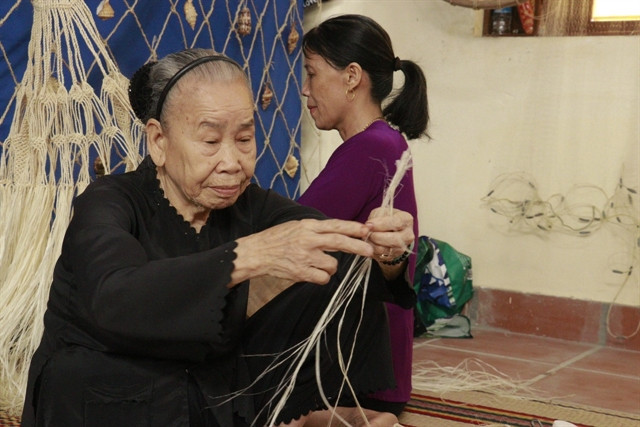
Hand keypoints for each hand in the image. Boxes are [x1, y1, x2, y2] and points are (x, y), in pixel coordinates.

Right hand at [232, 218, 373, 285]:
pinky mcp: (301, 272)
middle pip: (339, 242)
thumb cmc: (276, 239)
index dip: (353, 228)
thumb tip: (339, 233)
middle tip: (370, 251)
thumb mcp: (296, 227)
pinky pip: (323, 278)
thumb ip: (316, 230)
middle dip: (357, 247)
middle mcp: (308, 240)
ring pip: (332, 264)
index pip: (335, 225)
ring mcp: (305, 257)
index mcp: (307, 226)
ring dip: (329, 267)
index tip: (366, 230)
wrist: (256, 253)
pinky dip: (321, 277)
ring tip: (315, 264)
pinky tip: (311, 273)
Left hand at [365, 208, 413, 276]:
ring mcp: (402, 247)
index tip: (369, 224)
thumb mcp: (382, 212)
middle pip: (393, 239)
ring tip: (366, 236)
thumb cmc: (386, 219)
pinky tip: (369, 242)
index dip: (381, 224)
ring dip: (372, 243)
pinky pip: (379, 255)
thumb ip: (376, 216)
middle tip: (366, 232)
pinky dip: (371, 249)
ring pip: (384, 249)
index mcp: (407, 220)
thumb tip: (369, 225)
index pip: (396, 223)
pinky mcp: (393, 256)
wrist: (390, 231)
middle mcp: (408, 235)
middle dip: (375, 235)